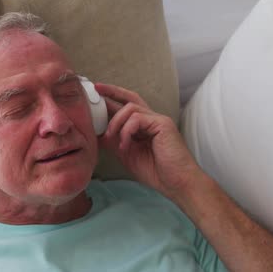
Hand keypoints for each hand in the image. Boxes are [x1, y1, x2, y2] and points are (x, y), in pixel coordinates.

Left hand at [95, 83, 201, 199]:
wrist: (176, 183)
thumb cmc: (156, 171)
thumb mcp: (127, 154)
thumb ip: (114, 142)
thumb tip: (97, 134)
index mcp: (144, 127)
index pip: (127, 107)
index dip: (112, 98)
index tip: (96, 93)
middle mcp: (151, 120)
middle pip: (131, 98)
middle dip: (112, 91)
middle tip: (97, 88)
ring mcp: (158, 120)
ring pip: (130, 108)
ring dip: (116, 122)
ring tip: (112, 138)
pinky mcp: (162, 124)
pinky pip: (137, 118)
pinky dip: (126, 130)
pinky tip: (125, 145)